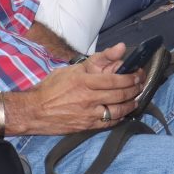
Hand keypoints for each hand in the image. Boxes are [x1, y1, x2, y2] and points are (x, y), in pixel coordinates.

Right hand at [10, 48, 142, 134]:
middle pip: (120, 94)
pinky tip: (123, 112)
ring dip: (130, 104)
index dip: (131, 77)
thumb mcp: (73, 69)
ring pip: (118, 110)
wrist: (34, 110)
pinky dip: (119, 117)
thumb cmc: (51, 87)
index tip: (137, 74)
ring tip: (135, 99)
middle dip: (134, 89)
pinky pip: (109, 123)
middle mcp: (88, 98)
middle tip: (140, 84)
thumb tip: (120, 48)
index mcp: (84, 81)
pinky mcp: (86, 126)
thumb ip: (99, 59)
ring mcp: (88, 114)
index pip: (115, 79)